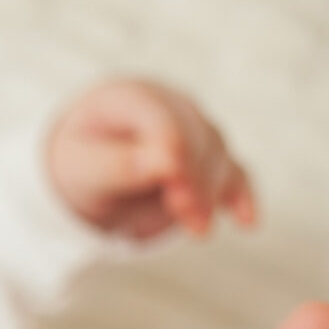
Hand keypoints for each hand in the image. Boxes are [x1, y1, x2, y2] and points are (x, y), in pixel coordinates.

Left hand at [47, 77, 256, 240]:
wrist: (88, 164)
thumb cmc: (81, 161)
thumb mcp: (82, 165)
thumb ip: (119, 163)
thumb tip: (166, 161)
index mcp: (131, 98)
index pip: (163, 119)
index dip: (175, 150)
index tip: (174, 182)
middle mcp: (171, 107)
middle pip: (197, 138)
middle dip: (195, 178)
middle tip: (189, 216)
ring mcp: (195, 131)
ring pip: (217, 156)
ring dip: (211, 191)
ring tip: (198, 229)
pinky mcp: (209, 161)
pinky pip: (234, 173)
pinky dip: (241, 195)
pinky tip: (247, 221)